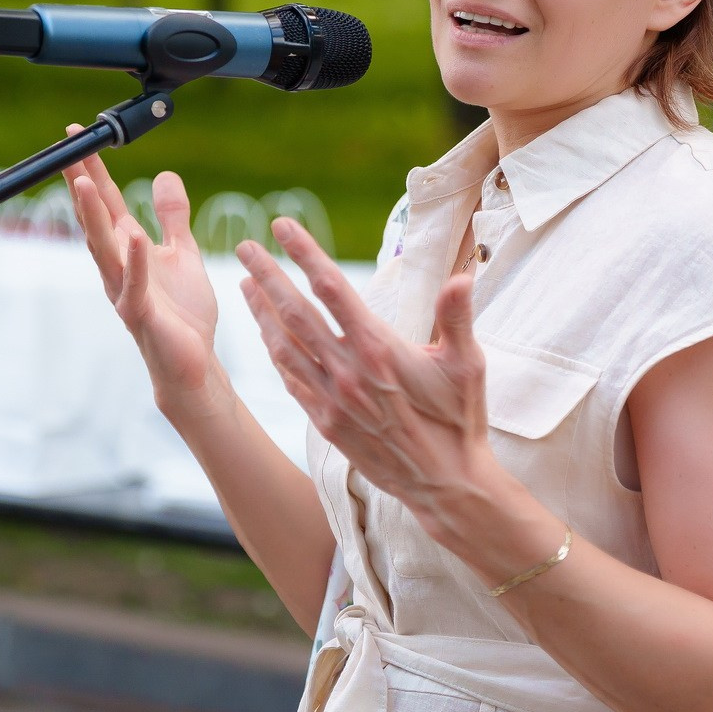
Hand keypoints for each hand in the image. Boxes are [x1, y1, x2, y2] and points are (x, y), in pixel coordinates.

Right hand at [61, 131, 223, 415]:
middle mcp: (119, 268)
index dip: (93, 170)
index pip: (107, 203)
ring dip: (94, 217)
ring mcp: (126, 292)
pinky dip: (135, 261)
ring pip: (105, 249)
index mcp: (129, 250)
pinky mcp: (141, 315)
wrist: (191, 365)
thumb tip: (166, 176)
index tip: (78, 136)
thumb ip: (172, 218)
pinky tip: (134, 237)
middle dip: (82, 184)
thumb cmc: (183, 313)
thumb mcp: (181, 254)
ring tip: (85, 184)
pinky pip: (135, 286)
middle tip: (68, 150)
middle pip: (96, 219)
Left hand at [238, 217, 491, 531]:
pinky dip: (274, 353)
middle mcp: (348, 371)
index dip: (305, 254)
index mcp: (379, 348)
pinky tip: (265, 337)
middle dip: (268, 276)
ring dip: (262, 313)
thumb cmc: (460, 421)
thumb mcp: (468, 366)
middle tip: (245, 247)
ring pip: (285, 346)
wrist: (443, 484)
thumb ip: (458, 318)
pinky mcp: (326, 422)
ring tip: (244, 285)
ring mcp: (332, 399)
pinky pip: (290, 380)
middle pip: (296, 313)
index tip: (283, 227)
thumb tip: (461, 277)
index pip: (334, 289)